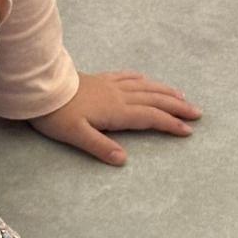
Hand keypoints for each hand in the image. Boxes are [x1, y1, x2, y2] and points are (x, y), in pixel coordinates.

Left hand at [30, 69, 200, 165]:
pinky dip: (143, 80)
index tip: (188, 130)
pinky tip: (147, 80)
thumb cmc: (55, 115)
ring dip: (165, 92)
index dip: (170, 124)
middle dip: (177, 107)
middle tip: (197, 113)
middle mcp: (118, 95)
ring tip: (181, 97)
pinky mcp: (101, 79)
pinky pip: (128, 77)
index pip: (150, 117)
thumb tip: (122, 160)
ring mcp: (111, 85)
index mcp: (116, 111)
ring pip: (145, 87)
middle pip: (154, 100)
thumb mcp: (75, 135)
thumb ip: (100, 147)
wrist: (41, 89)